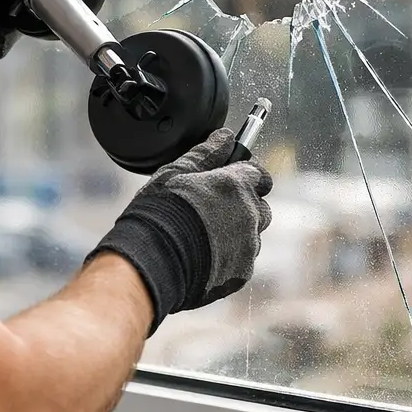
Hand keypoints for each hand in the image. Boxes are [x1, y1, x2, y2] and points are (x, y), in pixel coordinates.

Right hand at [89, 129, 273, 332]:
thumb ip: (205, 153)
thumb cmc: (159, 213)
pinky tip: (203, 256)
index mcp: (236, 185)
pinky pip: (242, 261)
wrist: (151, 262)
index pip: (259, 174)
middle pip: (259, 207)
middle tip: (213, 211)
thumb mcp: (175, 173)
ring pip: (252, 236)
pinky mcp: (241, 273)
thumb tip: (224, 137)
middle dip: (243, 207)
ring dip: (237, 234)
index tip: (230, 181)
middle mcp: (249, 214)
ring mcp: (248, 246)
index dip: (244, 177)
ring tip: (204, 237)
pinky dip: (229, 258)